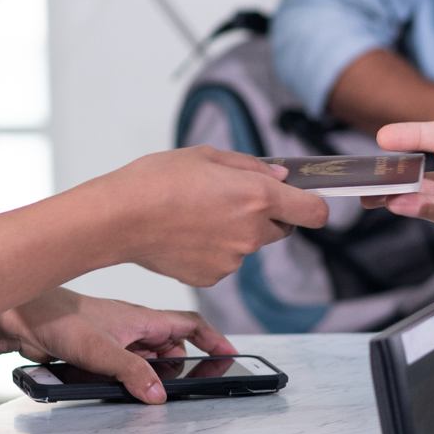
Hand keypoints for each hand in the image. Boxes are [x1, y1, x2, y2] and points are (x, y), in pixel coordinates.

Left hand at [0, 287, 236, 404]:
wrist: (22, 318)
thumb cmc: (60, 319)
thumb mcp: (101, 350)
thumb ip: (132, 373)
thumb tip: (159, 394)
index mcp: (143, 319)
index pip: (190, 325)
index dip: (213, 340)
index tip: (229, 355)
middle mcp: (134, 329)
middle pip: (171, 348)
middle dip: (181, 367)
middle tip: (189, 385)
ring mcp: (117, 341)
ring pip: (146, 361)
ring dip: (149, 376)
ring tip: (147, 389)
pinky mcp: (99, 353)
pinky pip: (123, 368)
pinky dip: (125, 379)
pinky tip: (114, 386)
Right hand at [108, 146, 328, 286]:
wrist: (118, 218)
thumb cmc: (157, 180)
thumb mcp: (207, 156)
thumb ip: (251, 166)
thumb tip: (280, 176)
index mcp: (258, 196)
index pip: (314, 212)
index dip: (312, 205)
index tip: (303, 200)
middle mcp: (252, 232)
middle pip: (281, 229)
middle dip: (268, 215)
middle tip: (233, 199)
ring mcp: (233, 259)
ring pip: (249, 245)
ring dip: (235, 232)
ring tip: (197, 214)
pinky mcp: (213, 277)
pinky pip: (225, 261)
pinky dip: (213, 250)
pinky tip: (186, 234)